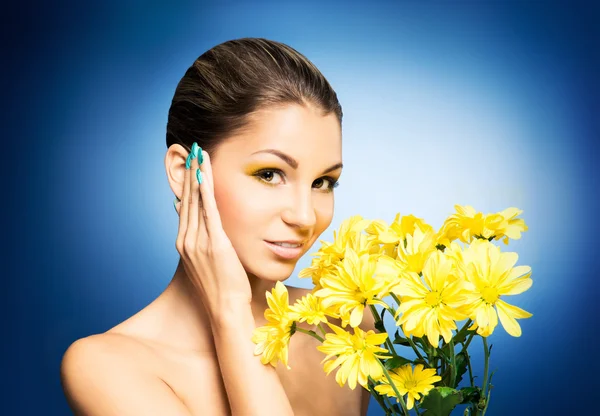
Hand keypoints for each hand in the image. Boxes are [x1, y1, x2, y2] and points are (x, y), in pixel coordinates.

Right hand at [174, 144, 251, 320]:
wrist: (225, 309)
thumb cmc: (222, 288)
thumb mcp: (207, 263)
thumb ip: (203, 242)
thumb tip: (202, 227)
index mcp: (185, 244)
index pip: (184, 207)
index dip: (186, 184)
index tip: (188, 165)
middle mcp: (187, 241)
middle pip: (187, 199)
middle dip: (189, 172)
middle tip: (191, 149)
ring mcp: (198, 242)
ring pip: (197, 201)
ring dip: (197, 175)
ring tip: (198, 153)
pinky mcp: (214, 243)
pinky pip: (209, 212)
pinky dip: (206, 192)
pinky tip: (205, 175)